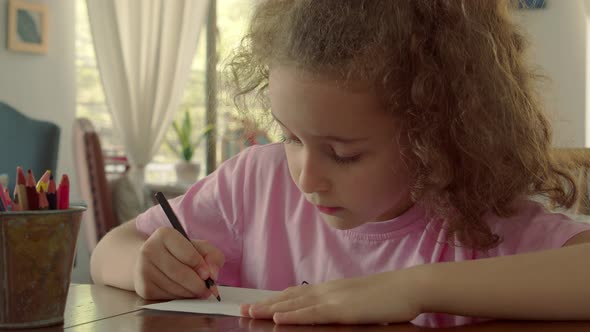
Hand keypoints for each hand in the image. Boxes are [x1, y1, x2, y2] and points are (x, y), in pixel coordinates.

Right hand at [133, 227, 224, 299]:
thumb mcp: (199, 247)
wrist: (150, 261)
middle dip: (198, 285)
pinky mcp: (142, 287)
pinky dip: (180, 298)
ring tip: (196, 290)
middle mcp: (149, 250)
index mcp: (164, 234)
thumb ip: (213, 256)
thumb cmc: (179, 253)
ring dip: (190, 293)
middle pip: (181, 273)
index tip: (208, 274)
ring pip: (174, 287)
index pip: (189, 255)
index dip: (202, 267)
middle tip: (207, 289)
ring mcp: (143, 269)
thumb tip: (213, 274)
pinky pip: (167, 297)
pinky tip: (183, 292)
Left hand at [240, 270, 421, 324]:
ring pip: (295, 304)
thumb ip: (342, 305)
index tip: (259, 303)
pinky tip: (277, 318)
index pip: (297, 294)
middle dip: (266, 303)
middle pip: (290, 297)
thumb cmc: (388, 296)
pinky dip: (292, 315)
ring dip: (270, 308)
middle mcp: (328, 290)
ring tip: (250, 312)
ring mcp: (334, 298)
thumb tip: (329, 313)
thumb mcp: (359, 300)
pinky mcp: (342, 309)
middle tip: (243, 308)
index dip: (276, 299)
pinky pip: (312, 313)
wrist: (408, 287)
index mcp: (331, 289)